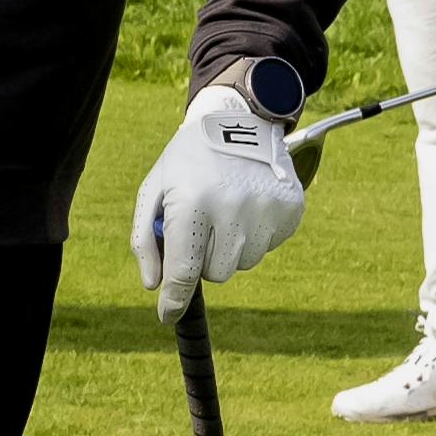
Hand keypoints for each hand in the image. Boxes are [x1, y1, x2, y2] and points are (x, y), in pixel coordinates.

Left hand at [127, 80, 310, 313]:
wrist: (239, 120)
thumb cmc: (188, 161)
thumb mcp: (154, 190)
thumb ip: (144, 240)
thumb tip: (153, 285)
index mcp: (193, 203)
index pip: (185, 270)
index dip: (174, 299)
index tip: (167, 315)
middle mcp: (233, 208)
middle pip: (216, 273)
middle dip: (203, 258)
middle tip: (201, 223)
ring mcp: (267, 209)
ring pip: (243, 263)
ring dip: (230, 247)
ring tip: (226, 207)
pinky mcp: (291, 209)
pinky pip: (267, 247)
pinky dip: (254, 235)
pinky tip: (248, 203)